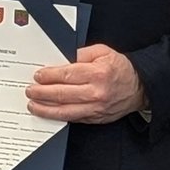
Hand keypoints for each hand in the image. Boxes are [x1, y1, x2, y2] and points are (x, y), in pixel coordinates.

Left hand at [29, 44, 146, 123]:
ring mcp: (95, 108)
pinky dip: (59, 116)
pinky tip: (50, 112)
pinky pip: (73, 118)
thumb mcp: (103, 51)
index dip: (49, 76)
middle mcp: (96, 92)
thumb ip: (81, 53)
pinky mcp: (95, 118)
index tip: (38, 76)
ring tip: (33, 105)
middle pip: (61, 94)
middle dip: (41, 93)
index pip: (66, 75)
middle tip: (30, 90)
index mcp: (97, 73)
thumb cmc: (121, 69)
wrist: (140, 87)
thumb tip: (62, 58)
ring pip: (64, 111)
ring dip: (45, 109)